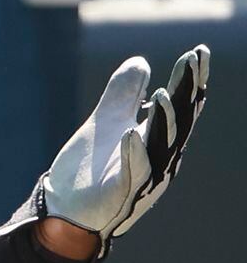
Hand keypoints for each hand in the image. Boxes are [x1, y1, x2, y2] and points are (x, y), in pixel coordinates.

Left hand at [25, 46, 209, 262]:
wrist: (65, 211)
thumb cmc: (90, 168)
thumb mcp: (106, 121)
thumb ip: (124, 93)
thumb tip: (142, 62)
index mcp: (156, 141)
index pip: (178, 107)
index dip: (189, 81)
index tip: (198, 52)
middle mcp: (158, 160)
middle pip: (178, 123)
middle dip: (187, 92)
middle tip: (193, 61)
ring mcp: (141, 179)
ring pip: (160, 148)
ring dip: (163, 121)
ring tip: (162, 94)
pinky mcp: (120, 196)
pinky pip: (132, 175)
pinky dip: (134, 155)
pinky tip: (131, 134)